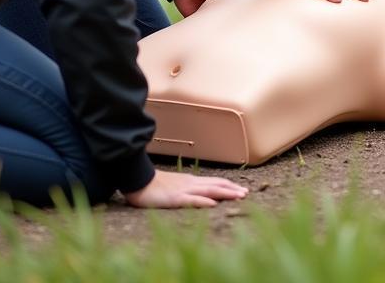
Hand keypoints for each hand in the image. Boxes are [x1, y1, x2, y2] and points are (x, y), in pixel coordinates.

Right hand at [123, 168, 246, 208]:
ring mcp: (184, 190)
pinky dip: (203, 201)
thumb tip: (204, 196)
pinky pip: (191, 200)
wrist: (138, 180)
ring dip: (225, 193)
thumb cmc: (155, 185)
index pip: (215, 183)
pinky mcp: (174, 198)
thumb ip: (189, 190)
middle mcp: (191, 184)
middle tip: (247, 193)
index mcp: (192, 181)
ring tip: (238, 196)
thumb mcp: (175, 187)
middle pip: (216, 185)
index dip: (229, 186)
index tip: (242, 190)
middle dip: (233, 189)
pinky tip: (213, 204)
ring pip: (209, 190)